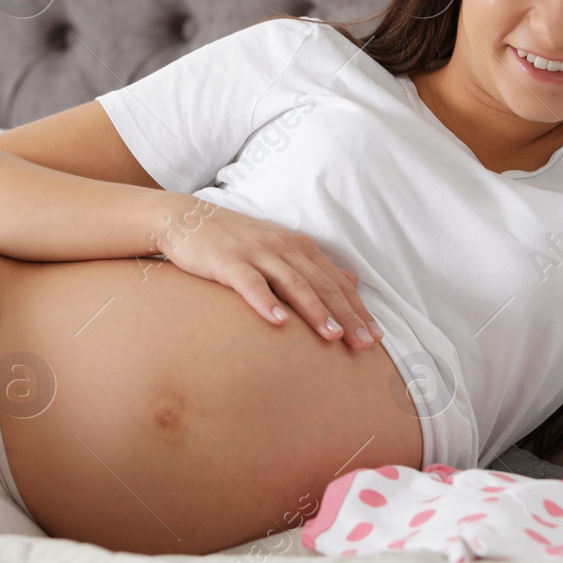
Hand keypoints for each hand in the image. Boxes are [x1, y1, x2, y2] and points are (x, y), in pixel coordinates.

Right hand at [149, 197, 382, 350]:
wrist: (187, 219)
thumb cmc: (235, 239)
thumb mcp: (280, 247)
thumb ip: (315, 266)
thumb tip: (353, 280)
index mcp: (298, 246)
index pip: (334, 282)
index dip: (357, 308)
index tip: (375, 336)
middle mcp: (282, 247)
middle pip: (321, 285)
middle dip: (346, 315)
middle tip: (365, 344)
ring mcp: (256, 253)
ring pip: (293, 283)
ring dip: (315, 310)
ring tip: (333, 336)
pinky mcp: (228, 262)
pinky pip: (251, 283)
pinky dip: (266, 302)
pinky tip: (279, 322)